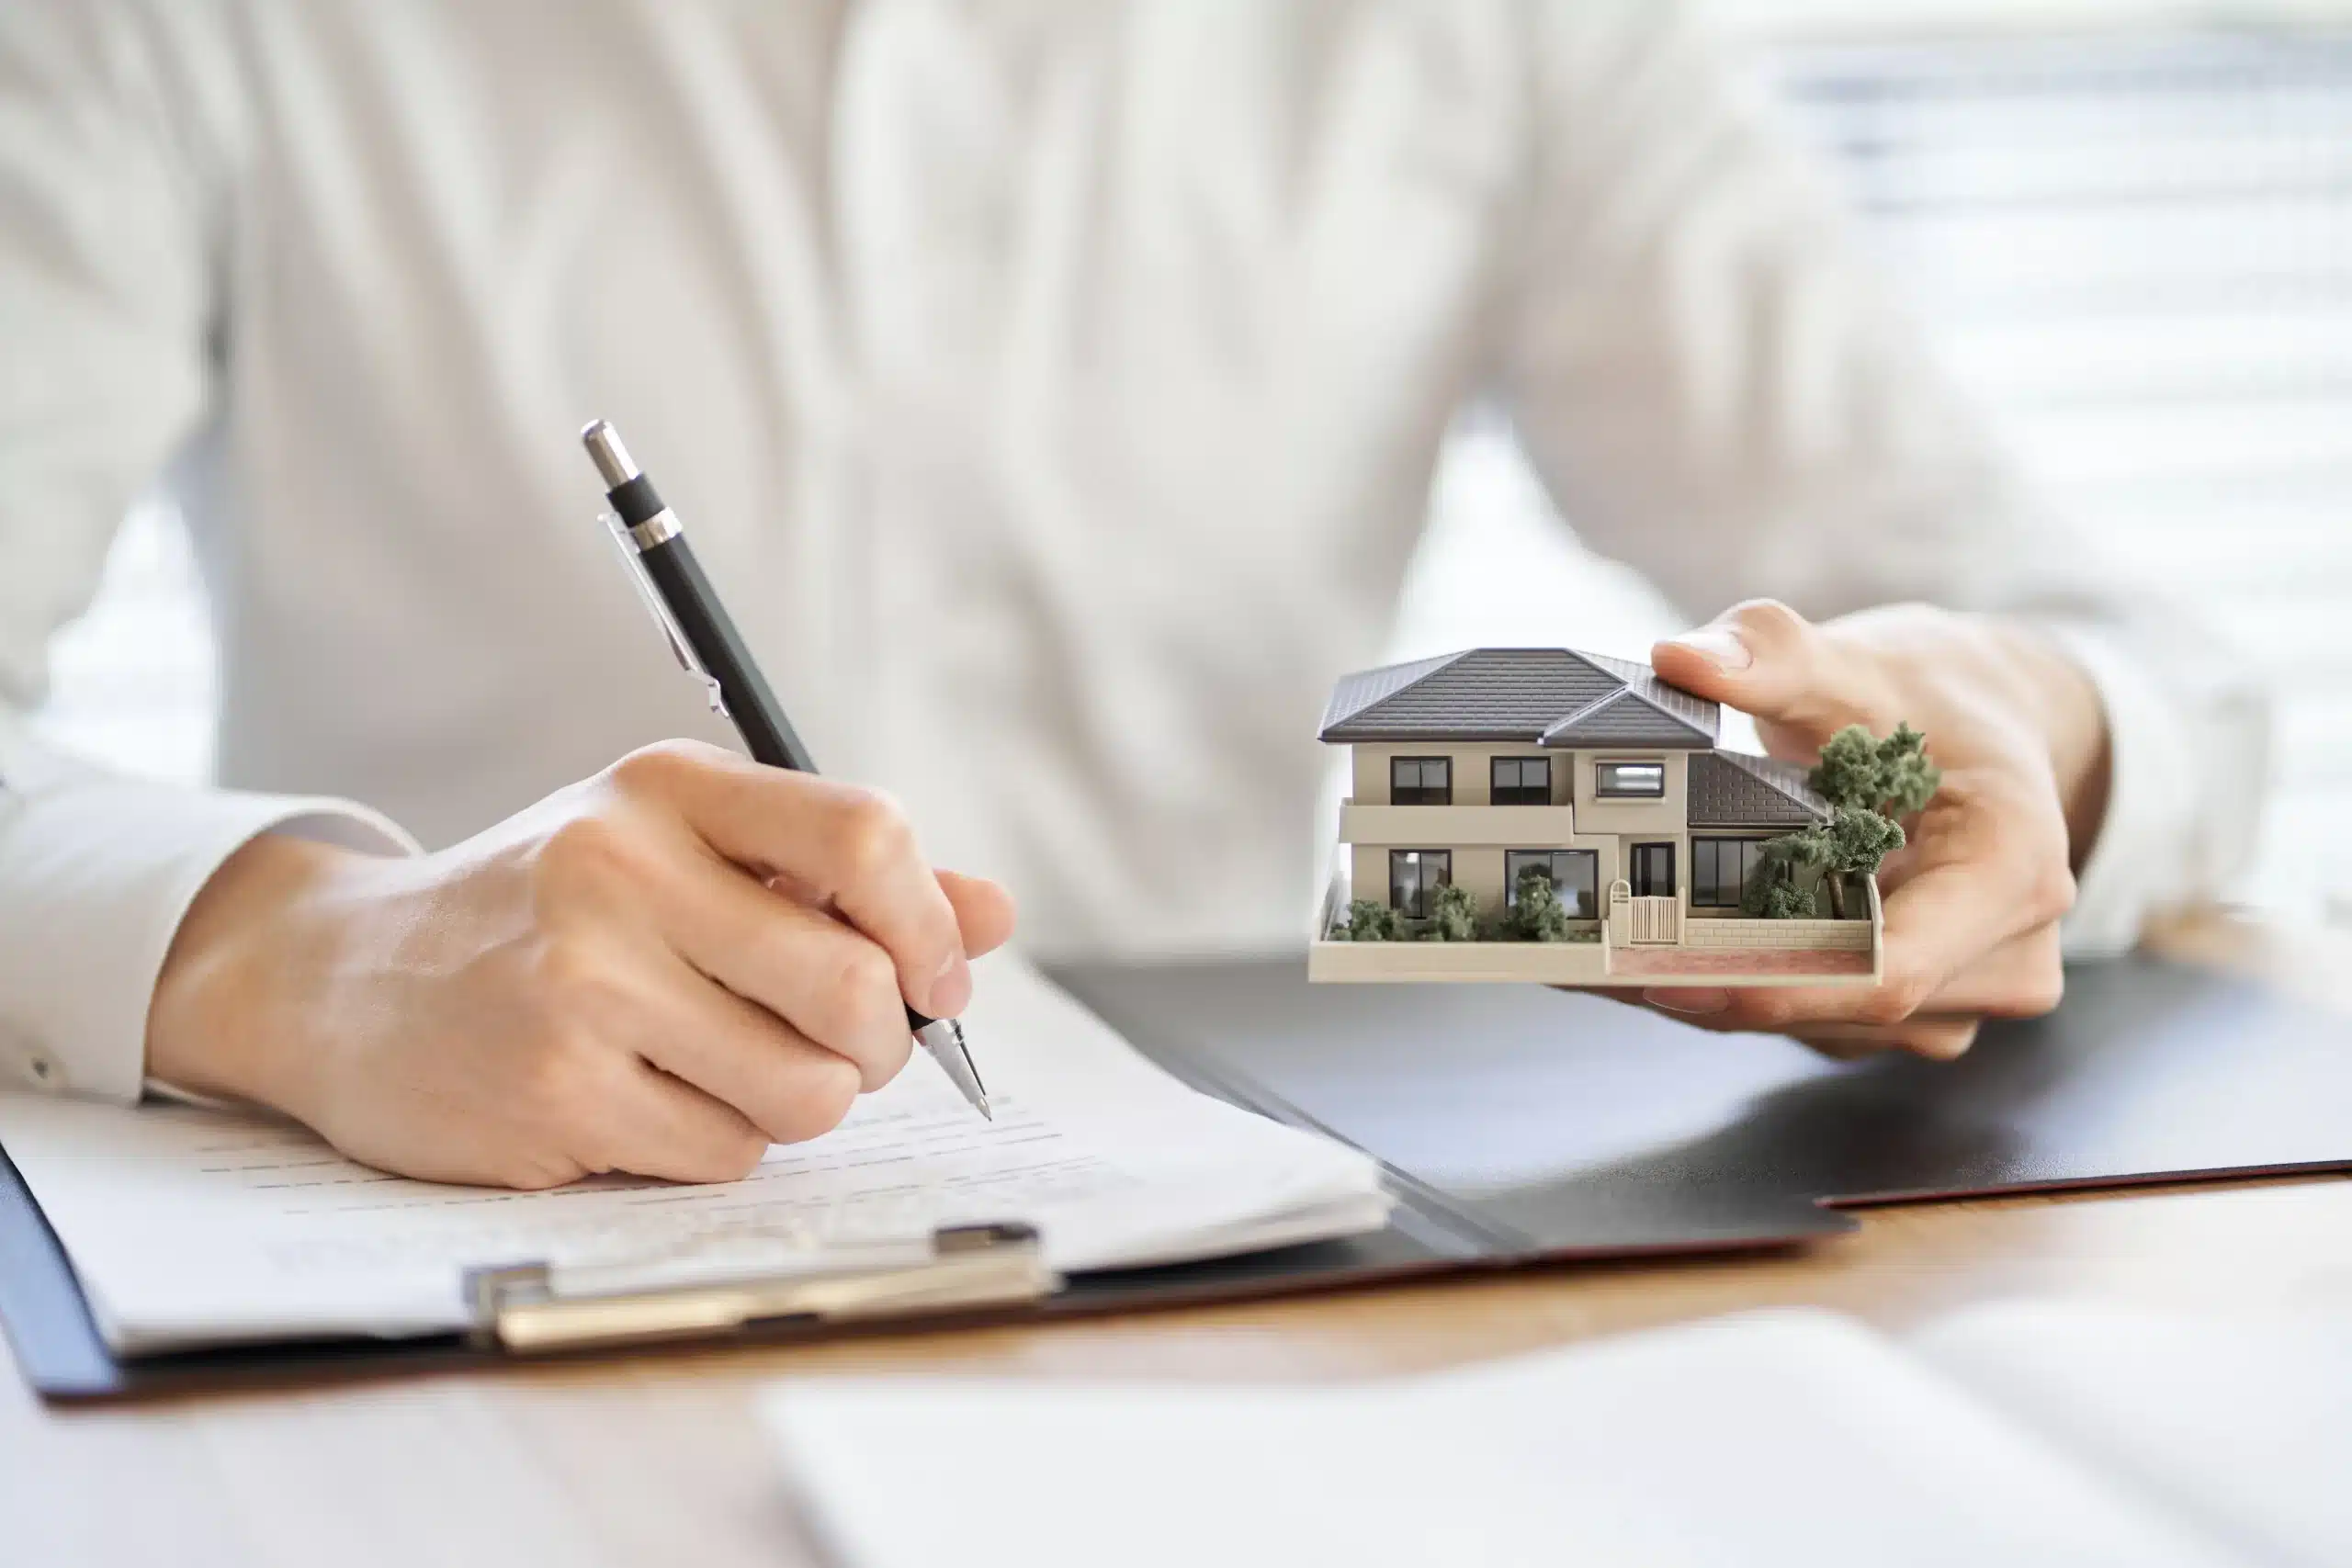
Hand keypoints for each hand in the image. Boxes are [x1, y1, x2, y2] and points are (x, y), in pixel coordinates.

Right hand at [147, 740, 1016, 1187]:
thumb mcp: (679, 849)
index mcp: (668, 791)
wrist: (344, 981)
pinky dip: (723, 1144)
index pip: (865, 834)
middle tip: (847, 1047)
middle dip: (881, 1043)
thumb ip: (842, 877)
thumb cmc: (549, 910)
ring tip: (740, 1072)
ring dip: (804, 1103)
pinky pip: (728, 1152)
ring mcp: (580, 987)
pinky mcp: (553, 1094)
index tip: (937, 978)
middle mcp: (621, 872)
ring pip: (806, 1090)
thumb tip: (993, 916)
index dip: (931, 924)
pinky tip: (655, 1101)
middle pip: (854, 986)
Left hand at [1628, 600, 2108, 1058]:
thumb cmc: (1927, 696)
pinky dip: (1748, 989)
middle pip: (1847, 1007)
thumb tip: (1679, 658)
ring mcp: (1968, 992)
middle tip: (1597, 959)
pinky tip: (1673, 952)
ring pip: (1827, 1024)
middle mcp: (2008, 950)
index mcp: (2013, 870)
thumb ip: (1770, 656)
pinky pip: (1825, 1018)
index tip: (1671, 976)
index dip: (1776, 983)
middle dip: (1722, 988)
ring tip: (1615, 952)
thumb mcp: (1853, 661)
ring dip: (1723, 997)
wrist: (1983, 725)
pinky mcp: (1922, 1009)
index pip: (1892, 970)